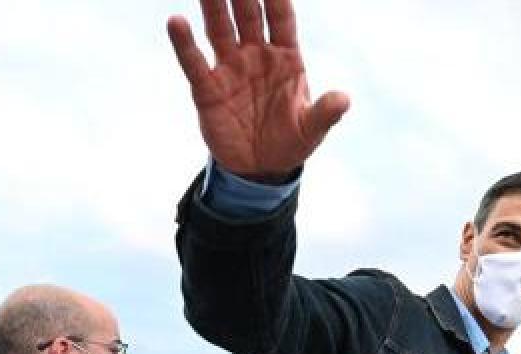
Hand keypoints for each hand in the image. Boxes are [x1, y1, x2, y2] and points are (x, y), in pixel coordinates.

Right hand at [167, 0, 349, 180]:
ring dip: (213, 4)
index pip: (281, 17)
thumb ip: (325, 113)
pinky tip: (177, 21)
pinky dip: (184, 43)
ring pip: (219, 28)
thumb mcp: (312, 130)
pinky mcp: (208, 89)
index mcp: (286, 58)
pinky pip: (194, 61)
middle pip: (248, 14)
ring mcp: (230, 68)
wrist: (261, 169)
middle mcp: (256, 55)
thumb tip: (343, 100)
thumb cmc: (292, 142)